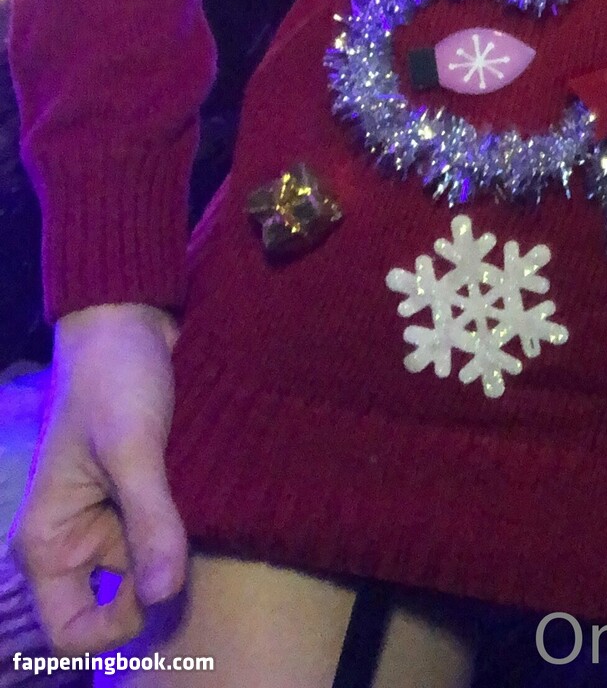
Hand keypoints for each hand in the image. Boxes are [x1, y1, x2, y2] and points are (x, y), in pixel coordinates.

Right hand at [8, 302, 188, 657]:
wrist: (129, 317)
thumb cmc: (112, 375)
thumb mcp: (132, 447)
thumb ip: (148, 520)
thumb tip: (165, 595)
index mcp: (50, 541)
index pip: (71, 630)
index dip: (115, 627)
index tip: (161, 587)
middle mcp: (78, 539)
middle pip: (120, 604)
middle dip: (159, 587)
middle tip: (198, 548)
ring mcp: (113, 518)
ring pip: (152, 567)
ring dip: (182, 550)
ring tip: (210, 515)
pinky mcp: (145, 494)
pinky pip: (170, 531)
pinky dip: (192, 525)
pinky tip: (216, 500)